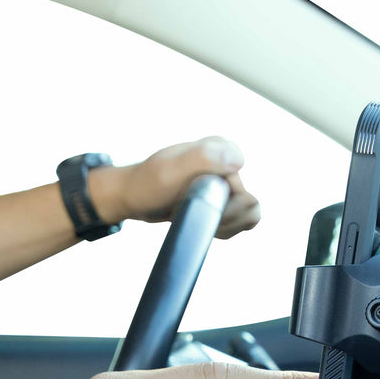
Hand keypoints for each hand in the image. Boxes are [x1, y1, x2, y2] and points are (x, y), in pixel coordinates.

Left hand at [92, 137, 261, 238]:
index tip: (198, 206)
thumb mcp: (170, 171)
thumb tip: (238, 159)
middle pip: (248, 207)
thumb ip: (203, 159)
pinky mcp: (224, 197)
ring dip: (221, 225)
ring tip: (193, 215)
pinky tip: (199, 219)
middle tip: (192, 213)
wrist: (131, 196)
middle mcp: (228, 163)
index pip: (245, 194)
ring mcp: (227, 181)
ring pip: (246, 217)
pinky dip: (221, 228)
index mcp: (221, 150)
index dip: (225, 210)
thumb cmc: (146, 185)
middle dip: (222, 220)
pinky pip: (237, 222)